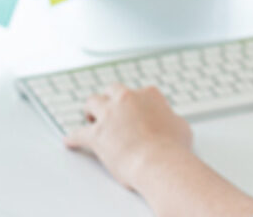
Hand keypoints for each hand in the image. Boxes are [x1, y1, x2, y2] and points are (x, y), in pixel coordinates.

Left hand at [64, 83, 193, 190]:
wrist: (158, 162)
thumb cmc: (173, 148)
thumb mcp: (182, 127)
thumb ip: (172, 119)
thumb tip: (172, 122)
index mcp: (149, 94)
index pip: (140, 93)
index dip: (137, 104)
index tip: (137, 112)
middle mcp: (127, 99)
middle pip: (113, 90)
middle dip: (110, 99)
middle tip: (110, 109)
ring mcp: (109, 115)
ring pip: (92, 102)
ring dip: (91, 110)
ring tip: (90, 117)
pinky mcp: (96, 134)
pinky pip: (78, 133)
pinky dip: (74, 138)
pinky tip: (70, 141)